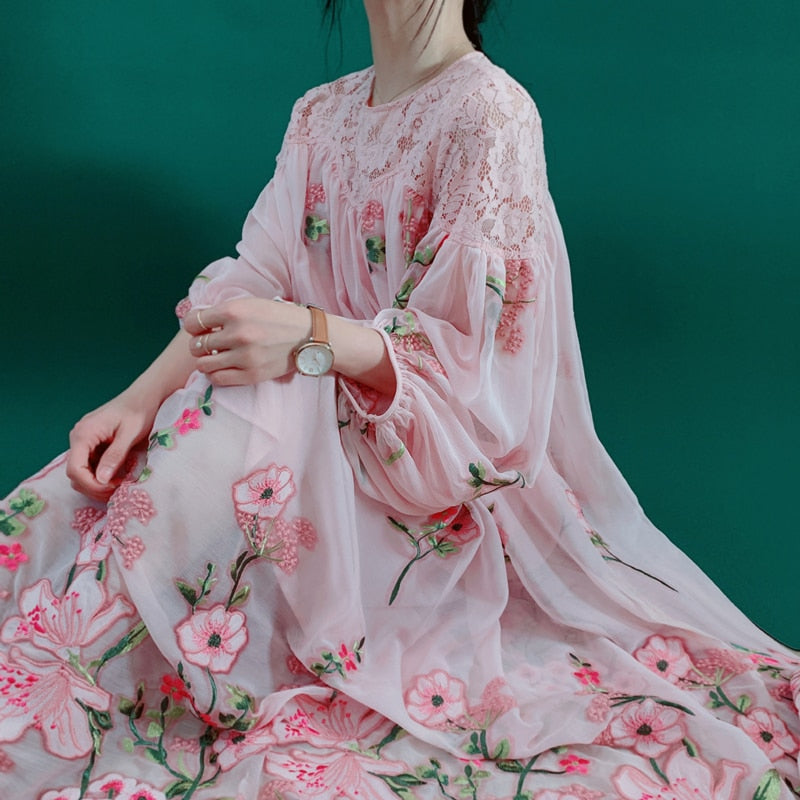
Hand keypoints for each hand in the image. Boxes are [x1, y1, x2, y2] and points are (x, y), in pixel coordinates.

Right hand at [66, 393, 157, 500]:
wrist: (145, 396)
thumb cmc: (140, 410)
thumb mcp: (130, 434)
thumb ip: (115, 455)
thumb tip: (101, 479)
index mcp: (84, 433)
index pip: (74, 469)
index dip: (91, 484)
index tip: (112, 488)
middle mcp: (78, 437)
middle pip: (75, 473)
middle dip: (94, 487)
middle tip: (117, 491)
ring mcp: (84, 441)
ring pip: (81, 472)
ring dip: (97, 483)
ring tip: (118, 485)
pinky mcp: (92, 444)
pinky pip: (90, 466)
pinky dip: (100, 476)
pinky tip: (117, 478)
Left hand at [183, 298, 309, 385]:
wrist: (309, 335)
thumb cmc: (278, 317)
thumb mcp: (251, 304)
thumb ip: (225, 312)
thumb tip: (197, 323)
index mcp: (235, 311)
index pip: (193, 322)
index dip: (194, 326)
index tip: (200, 328)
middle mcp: (237, 334)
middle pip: (196, 345)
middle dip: (199, 344)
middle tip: (210, 343)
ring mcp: (244, 356)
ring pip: (203, 364)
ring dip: (205, 360)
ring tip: (215, 356)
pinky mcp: (252, 375)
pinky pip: (218, 379)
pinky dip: (215, 374)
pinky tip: (223, 367)